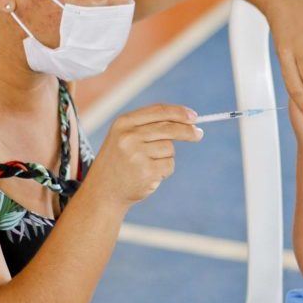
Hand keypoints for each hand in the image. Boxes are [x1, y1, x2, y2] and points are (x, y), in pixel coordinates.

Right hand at [84, 104, 203, 207]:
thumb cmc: (119, 161)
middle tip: (199, 134)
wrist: (103, 191)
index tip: (194, 117)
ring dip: (166, 157)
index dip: (179, 112)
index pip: (158, 111)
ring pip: (170, 148)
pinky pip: (169, 165)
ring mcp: (137, 154)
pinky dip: (164, 170)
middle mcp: (129, 136)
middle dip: (187, 131)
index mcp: (124, 122)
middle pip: (169, 128)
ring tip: (148, 165)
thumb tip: (187, 121)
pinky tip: (148, 175)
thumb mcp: (125, 137)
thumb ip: (149, 126)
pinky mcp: (146, 171)